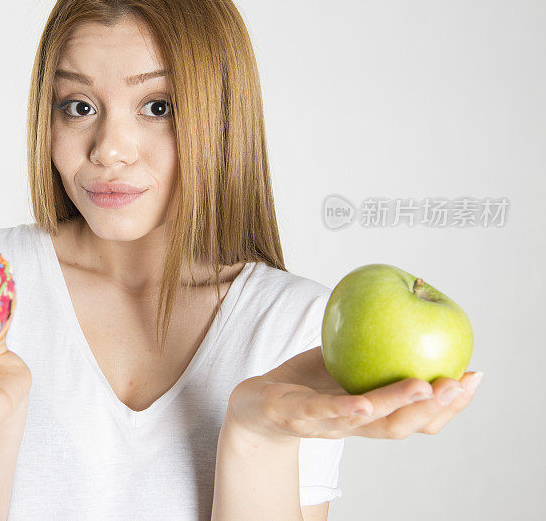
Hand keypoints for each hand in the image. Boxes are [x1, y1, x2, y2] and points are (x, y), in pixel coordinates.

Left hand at [226, 345, 481, 443]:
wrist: (255, 405)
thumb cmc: (307, 382)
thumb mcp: (346, 362)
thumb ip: (377, 346)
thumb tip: (409, 304)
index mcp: (373, 414)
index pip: (419, 416)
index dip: (450, 403)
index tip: (474, 376)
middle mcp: (356, 426)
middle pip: (403, 425)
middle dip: (436, 407)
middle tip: (460, 382)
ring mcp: (327, 424)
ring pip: (369, 423)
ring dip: (399, 407)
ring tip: (425, 388)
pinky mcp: (296, 416)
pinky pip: (323, 415)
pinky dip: (346, 411)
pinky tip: (363, 404)